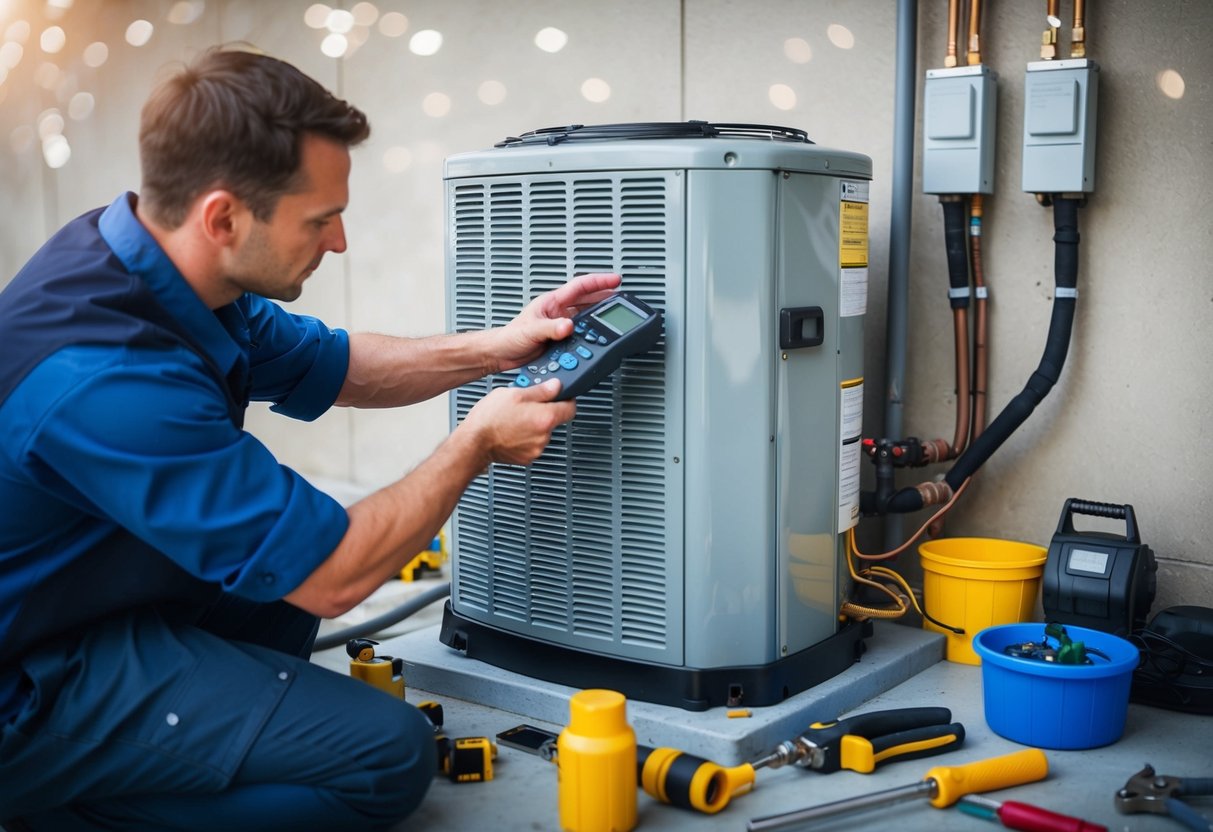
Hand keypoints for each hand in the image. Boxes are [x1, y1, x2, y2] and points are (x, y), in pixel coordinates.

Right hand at [460, 378, 575, 466]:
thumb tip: (555, 385)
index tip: (560, 395)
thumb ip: (540, 390)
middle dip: (544, 411)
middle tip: (526, 405)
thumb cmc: (490, 418)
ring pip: (542, 432)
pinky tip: (512, 430)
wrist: (473, 443)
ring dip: (533, 424)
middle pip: (554, 420)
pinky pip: (532, 443)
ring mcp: (536, 448)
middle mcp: (544, 435)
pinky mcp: (527, 457)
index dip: (566, 399)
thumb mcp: (514, 394)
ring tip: (514, 418)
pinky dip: (525, 437)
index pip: (571, 408)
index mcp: (545, 418)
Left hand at [493, 272, 621, 370]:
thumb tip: (568, 325)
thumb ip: (550, 328)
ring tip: (614, 316)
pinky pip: (580, 333)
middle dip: (605, 297)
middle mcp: (558, 311)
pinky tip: (597, 339)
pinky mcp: (560, 339)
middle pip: (587, 299)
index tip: (615, 280)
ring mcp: (560, 325)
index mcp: (552, 302)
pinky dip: (591, 334)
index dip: (599, 282)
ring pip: (586, 317)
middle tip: (621, 297)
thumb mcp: (530, 330)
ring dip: (599, 316)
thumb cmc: (509, 337)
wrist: (500, 354)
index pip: (580, 286)